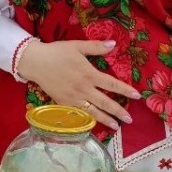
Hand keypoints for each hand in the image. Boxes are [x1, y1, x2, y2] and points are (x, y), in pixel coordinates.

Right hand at [15, 39, 140, 131]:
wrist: (35, 62)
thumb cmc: (57, 52)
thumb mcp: (77, 46)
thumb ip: (96, 47)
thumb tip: (113, 44)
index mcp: (88, 74)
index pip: (111, 83)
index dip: (125, 90)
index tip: (137, 96)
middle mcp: (83, 88)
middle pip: (104, 102)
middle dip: (118, 111)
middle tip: (130, 119)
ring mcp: (73, 98)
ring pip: (92, 111)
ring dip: (105, 119)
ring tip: (116, 126)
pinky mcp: (64, 103)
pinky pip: (79, 113)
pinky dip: (88, 119)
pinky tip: (94, 123)